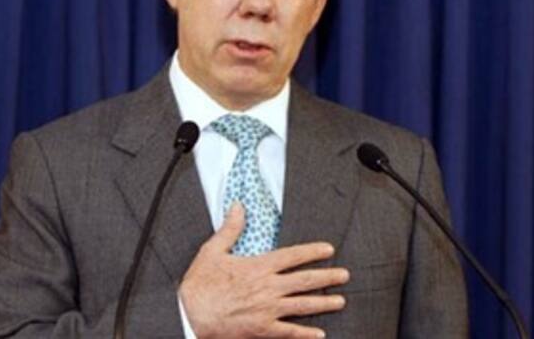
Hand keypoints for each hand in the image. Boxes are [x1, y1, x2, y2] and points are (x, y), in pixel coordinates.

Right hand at [179, 202, 349, 338]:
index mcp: (258, 267)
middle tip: (344, 275)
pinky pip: (289, 333)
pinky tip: (319, 334)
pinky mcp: (262, 330)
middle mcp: (268, 288)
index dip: (312, 252)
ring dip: (323, 303)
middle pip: (305, 280)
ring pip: (303, 305)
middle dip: (327, 277)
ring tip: (340, 301)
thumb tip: (237, 207)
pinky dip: (306, 334)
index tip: (328, 250)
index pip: (292, 256)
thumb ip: (230, 229)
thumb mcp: (212, 251)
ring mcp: (268, 310)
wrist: (189, 315)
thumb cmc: (200, 284)